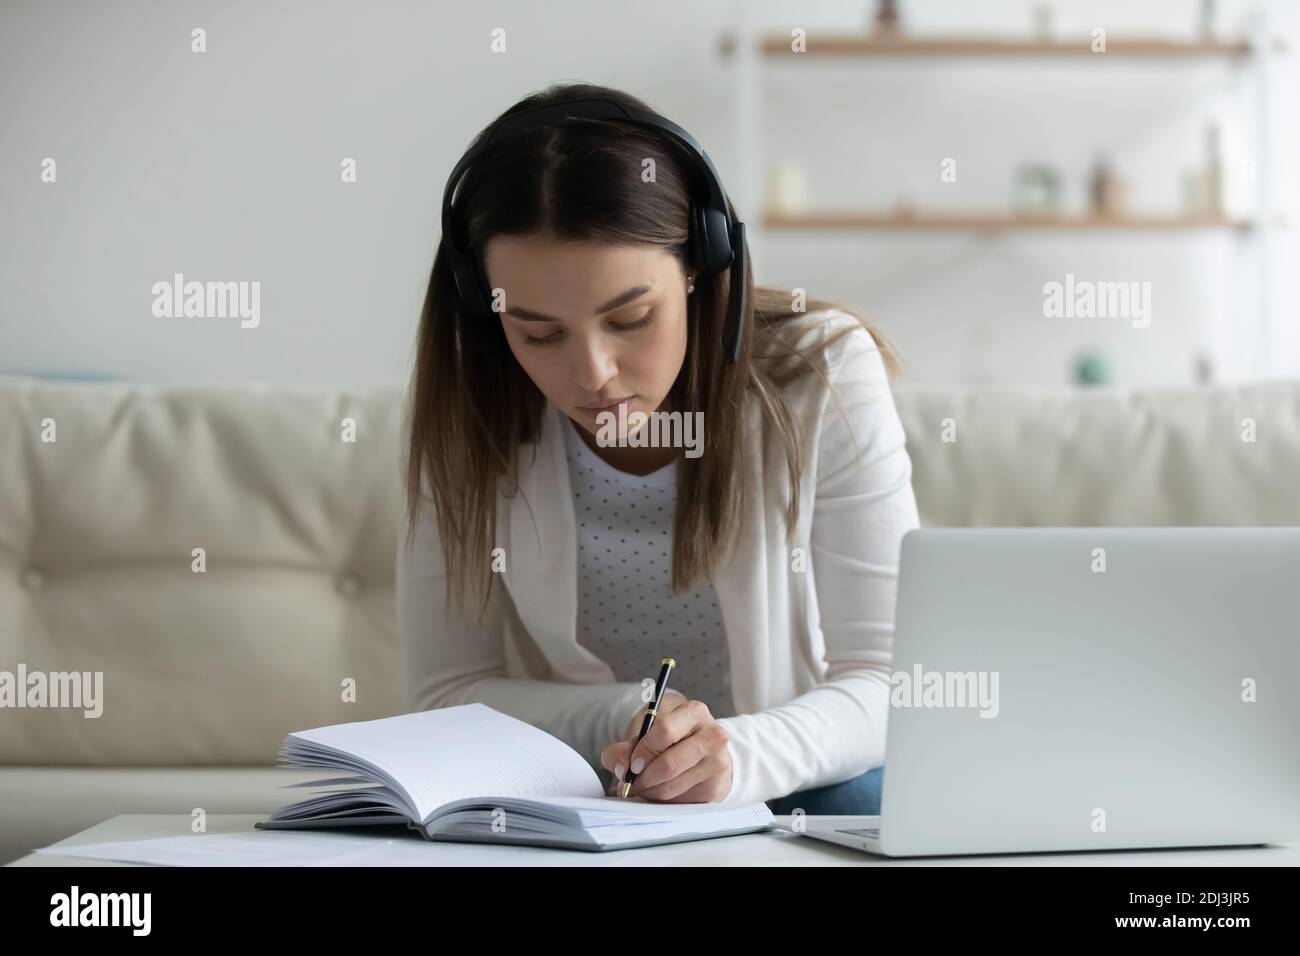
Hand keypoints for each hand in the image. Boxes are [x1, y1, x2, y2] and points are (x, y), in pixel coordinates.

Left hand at [600, 691, 732, 802]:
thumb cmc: (675, 744)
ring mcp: (718, 762)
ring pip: (671, 786)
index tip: (633, 765)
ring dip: (649, 792)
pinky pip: (679, 801)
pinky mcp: (716, 788)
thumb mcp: (649, 737)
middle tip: (633, 784)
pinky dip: (662, 801)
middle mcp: (712, 735)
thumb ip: (624, 749)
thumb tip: (621, 769)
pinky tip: (660, 793)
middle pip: (668, 764)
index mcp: (694, 713)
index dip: (643, 751)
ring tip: (643, 789)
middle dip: (643, 778)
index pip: (664, 730)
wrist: (708, 757)